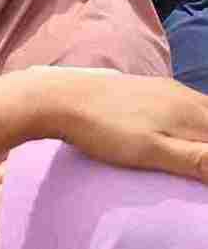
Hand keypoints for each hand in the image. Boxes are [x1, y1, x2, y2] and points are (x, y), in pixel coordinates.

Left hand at [34, 67, 207, 180]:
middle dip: (207, 140)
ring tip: (192, 148)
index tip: (198, 163)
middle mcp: (181, 94)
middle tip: (196, 161)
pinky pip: (181, 101)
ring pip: (199, 108)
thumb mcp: (153, 151)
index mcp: (190, 111)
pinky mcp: (143, 86)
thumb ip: (197, 159)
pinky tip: (176, 127)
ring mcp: (161, 87)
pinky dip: (189, 117)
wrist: (57, 98)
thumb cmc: (105, 129)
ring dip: (202, 127)